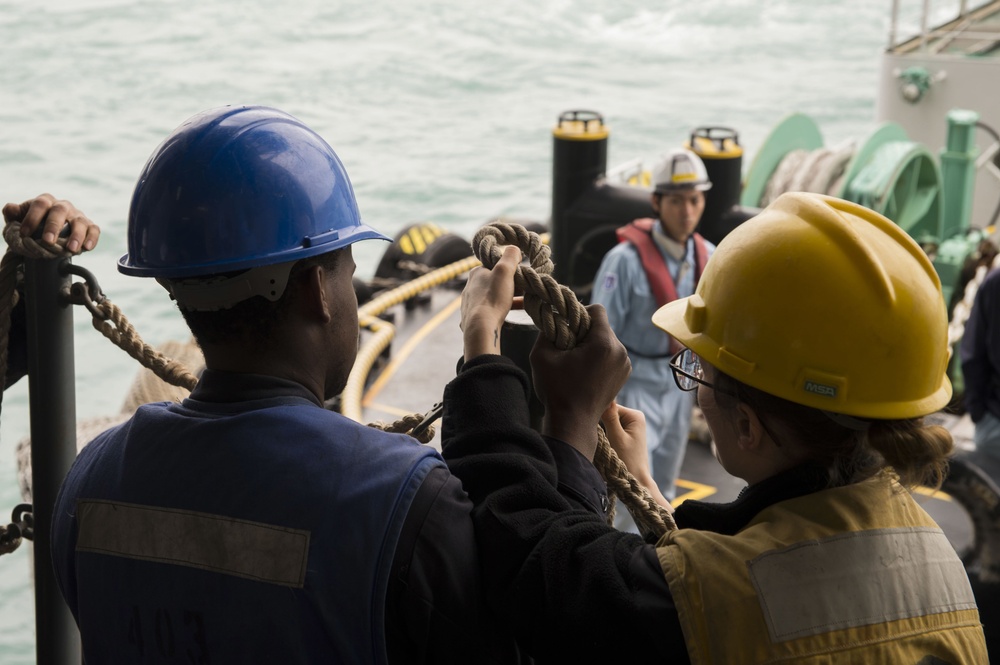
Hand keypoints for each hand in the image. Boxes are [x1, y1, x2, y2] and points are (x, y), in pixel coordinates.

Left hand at [2, 193, 99, 254]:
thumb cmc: (33, 225)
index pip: (40, 204)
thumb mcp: (19, 219)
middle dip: (54, 226)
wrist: (49, 233)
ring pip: (79, 222)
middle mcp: (63, 206)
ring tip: (71, 249)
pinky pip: (94, 230)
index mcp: (46, 201)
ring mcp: (78, 216)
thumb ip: (12, 213)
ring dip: (76, 235)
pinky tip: (86, 248)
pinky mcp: (90, 226)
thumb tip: (11, 208)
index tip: (24, 234)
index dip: (32, 218)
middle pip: (60, 211)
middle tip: (48, 241)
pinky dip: (92, 238)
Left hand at [461, 244, 520, 360]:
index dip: (508, 269)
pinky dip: (500, 310)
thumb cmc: (493, 298)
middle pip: (493, 282)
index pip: (493, 265)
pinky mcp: (471, 317)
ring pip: (492, 297)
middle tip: (523, 290)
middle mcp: (469, 287)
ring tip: (521, 303)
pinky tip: (509, 315)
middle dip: (508, 285)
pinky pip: (489, 310)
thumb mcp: (504, 271)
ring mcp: (469, 303)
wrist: (480, 328)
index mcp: (475, 273)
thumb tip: (514, 248)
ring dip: (506, 298)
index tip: (519, 275)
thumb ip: (510, 256)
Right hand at [529, 304, 630, 459]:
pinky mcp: (624, 373)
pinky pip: (611, 354)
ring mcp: (625, 363)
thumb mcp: (541, 355)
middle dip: (584, 331)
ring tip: (575, 362)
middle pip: (602, 326)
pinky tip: (584, 371)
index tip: (566, 327)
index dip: (578, 313)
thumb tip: (553, 317)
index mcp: (604, 343)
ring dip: (591, 344)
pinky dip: (598, 356)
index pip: (597, 310)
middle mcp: (620, 351)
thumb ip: (547, 329)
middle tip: (567, 347)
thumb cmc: (557, 390)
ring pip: (606, 340)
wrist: (573, 423)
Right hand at [602, 402, 671, 511]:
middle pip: (608, 414)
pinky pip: (610, 429)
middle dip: (602, 426)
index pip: (609, 408)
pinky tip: (609, 446)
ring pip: (607, 422)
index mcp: (635, 415)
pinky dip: (606, 437)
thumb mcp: (616, 438)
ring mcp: (630, 426)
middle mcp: (634, 417)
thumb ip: (610, 417)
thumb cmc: (628, 461)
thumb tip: (605, 397)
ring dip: (604, 432)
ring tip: (608, 445)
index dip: (600, 418)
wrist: (636, 481)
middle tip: (606, 441)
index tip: (600, 432)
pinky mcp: (626, 434)